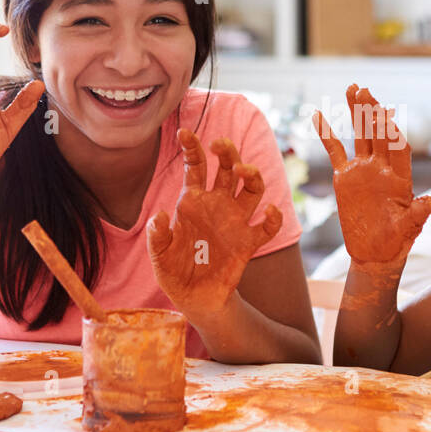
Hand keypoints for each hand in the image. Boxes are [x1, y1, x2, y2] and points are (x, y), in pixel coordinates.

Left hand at [147, 129, 281, 316]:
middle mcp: (217, 205)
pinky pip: (266, 226)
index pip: (196, 166)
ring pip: (251, 188)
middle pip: (227, 169)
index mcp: (193, 201)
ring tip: (243, 171)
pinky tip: (268, 211)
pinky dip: (272, 217)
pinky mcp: (248, 242)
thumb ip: (158, 236)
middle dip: (227, 152)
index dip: (192, 147)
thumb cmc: (174, 272)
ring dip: (251, 175)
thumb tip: (159, 216)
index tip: (184, 132)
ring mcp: (235, 221)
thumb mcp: (159, 256)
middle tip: (220, 145)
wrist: (195, 298)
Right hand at [312, 83, 430, 268]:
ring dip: (357, 113)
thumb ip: (419, 213)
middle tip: (365, 90)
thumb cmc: (396, 242)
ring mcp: (363, 171)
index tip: (385, 115)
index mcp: (400, 178)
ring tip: (353, 88)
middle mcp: (382, 169)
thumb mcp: (409, 228)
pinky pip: (335, 152)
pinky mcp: (346, 178)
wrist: (375, 254)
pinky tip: (319, 114)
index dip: (392, 132)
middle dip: (372, 112)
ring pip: (360, 136)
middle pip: (378, 135)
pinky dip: (327, 135)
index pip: (397, 149)